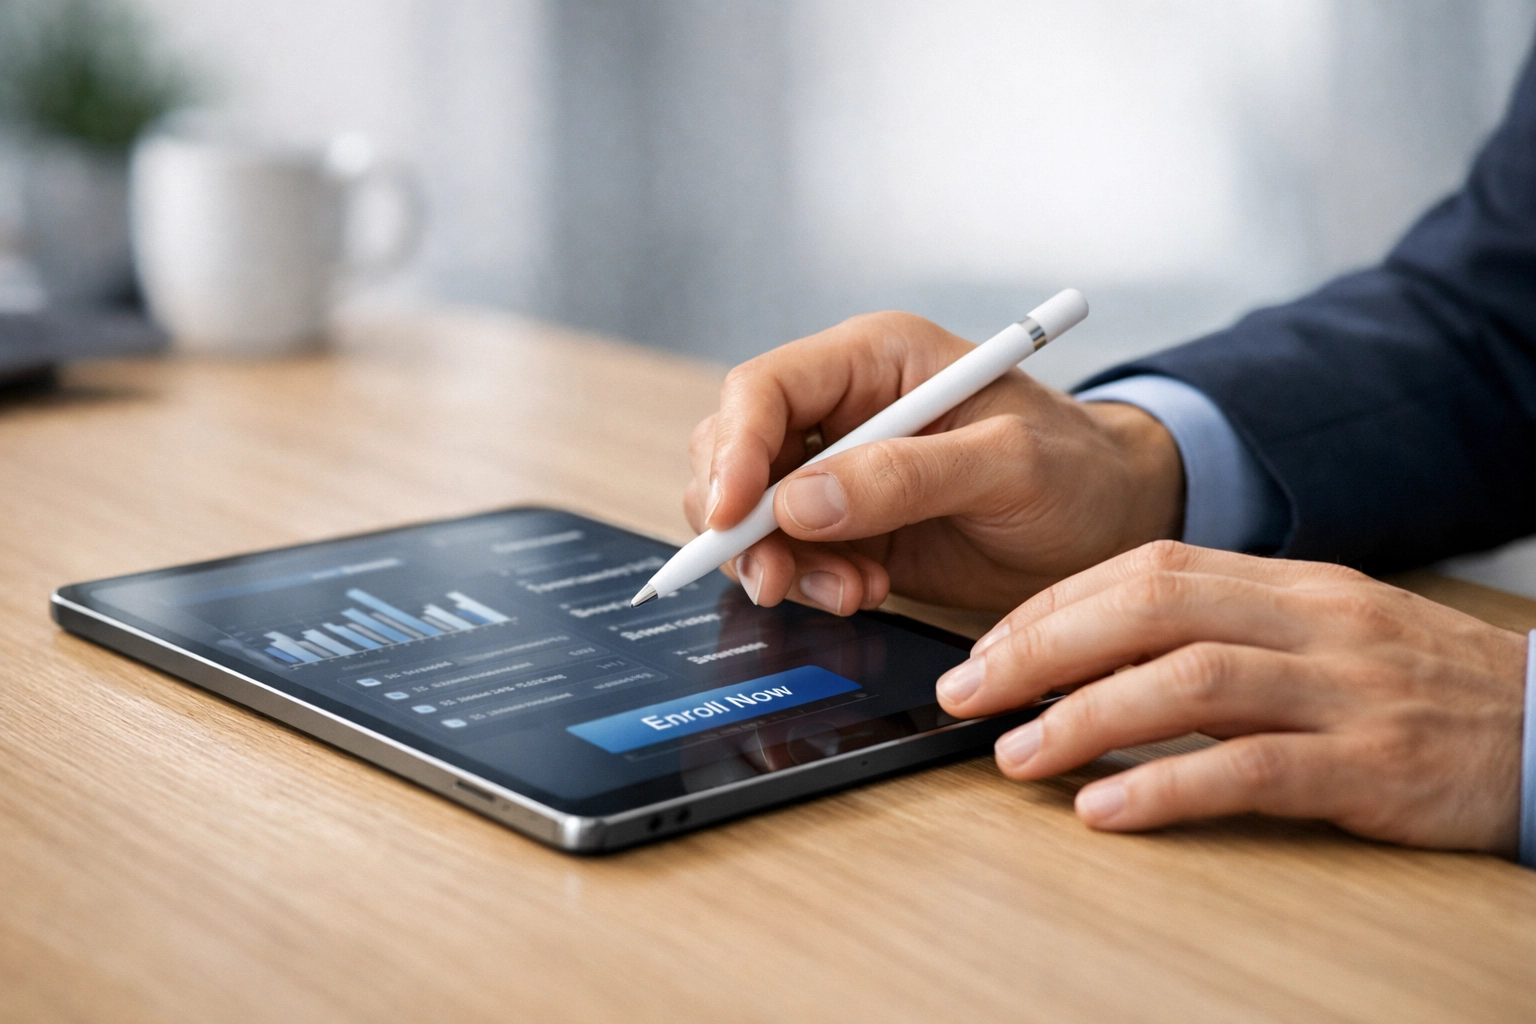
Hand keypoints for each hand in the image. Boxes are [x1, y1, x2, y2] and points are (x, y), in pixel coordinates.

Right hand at [684, 311, 1184, 612]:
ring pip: (750, 512)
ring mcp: (839, 470)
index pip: (763, 390)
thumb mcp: (1009, 465)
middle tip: (778, 579)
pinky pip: (787, 554)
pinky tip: (862, 593)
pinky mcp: (846, 528)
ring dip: (778, 562)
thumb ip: (906, 477)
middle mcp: (844, 408)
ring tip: (851, 592)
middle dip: (742, 522)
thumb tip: (799, 504)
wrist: (1113, 523)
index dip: (733, 451)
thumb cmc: (1078, 470)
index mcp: (874, 359)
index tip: (732, 518)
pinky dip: (807, 583)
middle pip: (734, 451)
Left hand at [936, 541, 1526, 854]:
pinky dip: (1166, 788)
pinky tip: (1104, 810)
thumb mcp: (1316, 631)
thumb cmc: (1408, 684)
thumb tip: (1089, 655)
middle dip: (1042, 649)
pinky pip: (1252, 770)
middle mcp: (1311, 620)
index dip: (1052, 606)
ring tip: (1015, 755)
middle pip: (1151, 609)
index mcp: (1288, 581)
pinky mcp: (1370, 765)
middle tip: (968, 692)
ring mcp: (1343, 689)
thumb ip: (1217, 630)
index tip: (987, 646)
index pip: (1145, 569)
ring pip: (1190, 683)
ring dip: (1084, 718)